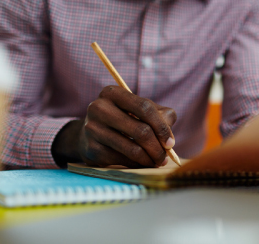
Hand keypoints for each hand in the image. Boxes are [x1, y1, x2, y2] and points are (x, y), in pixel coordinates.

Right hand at [52, 86, 176, 167]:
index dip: (161, 127)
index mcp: (112, 93)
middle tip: (164, 158)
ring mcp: (92, 128)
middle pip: (140, 130)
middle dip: (157, 148)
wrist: (88, 133)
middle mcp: (99, 107)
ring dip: (149, 159)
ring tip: (156, 162)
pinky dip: (136, 164)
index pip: (144, 107)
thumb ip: (160, 115)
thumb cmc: (121, 118)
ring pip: (132, 149)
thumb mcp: (139, 109)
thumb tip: (169, 138)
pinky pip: (122, 160)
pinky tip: (140, 163)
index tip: (170, 142)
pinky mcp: (91, 148)